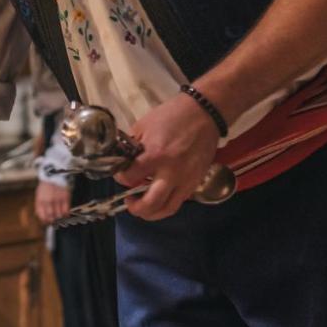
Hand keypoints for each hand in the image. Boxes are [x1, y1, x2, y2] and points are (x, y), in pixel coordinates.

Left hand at [35, 181, 71, 224]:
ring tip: (60, 217)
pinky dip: (65, 214)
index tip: (47, 222)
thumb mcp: (39, 194)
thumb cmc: (46, 185)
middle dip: (52, 220)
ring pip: (59, 215)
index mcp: (40, 200)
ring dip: (59, 217)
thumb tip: (42, 216)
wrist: (54, 174)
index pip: (42, 215)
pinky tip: (65, 214)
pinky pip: (66, 210)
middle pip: (51, 216)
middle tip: (54, 221)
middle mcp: (48, 201)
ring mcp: (57, 199)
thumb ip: (40, 205)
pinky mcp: (65, 197)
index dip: (45, 220)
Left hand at [115, 92, 220, 220]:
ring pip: (168, 209)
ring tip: (143, 207)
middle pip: (151, 204)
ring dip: (152, 214)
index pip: (130, 178)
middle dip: (136, 208)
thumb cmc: (172, 116)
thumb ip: (132, 147)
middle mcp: (171, 172)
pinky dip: (166, 204)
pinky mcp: (196, 182)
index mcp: (156, 155)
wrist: (205, 113)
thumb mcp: (144, 126)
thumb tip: (123, 161)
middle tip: (129, 202)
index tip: (121, 174)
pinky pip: (179, 201)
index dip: (121, 178)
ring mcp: (186, 179)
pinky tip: (160, 197)